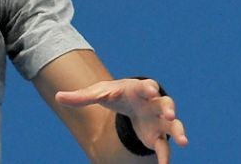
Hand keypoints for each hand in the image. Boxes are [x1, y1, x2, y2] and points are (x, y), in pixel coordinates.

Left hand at [55, 78, 188, 163]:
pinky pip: (164, 146)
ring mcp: (158, 120)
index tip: (149, 90)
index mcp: (138, 89)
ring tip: (183, 140)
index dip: (148, 88)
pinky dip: (165, 155)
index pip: (145, 86)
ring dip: (177, 131)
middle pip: (165, 103)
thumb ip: (80, 97)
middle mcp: (153, 103)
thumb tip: (57, 97)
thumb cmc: (115, 94)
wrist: (130, 102)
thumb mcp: (98, 94)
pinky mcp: (157, 136)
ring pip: (172, 124)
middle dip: (168, 107)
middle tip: (170, 112)